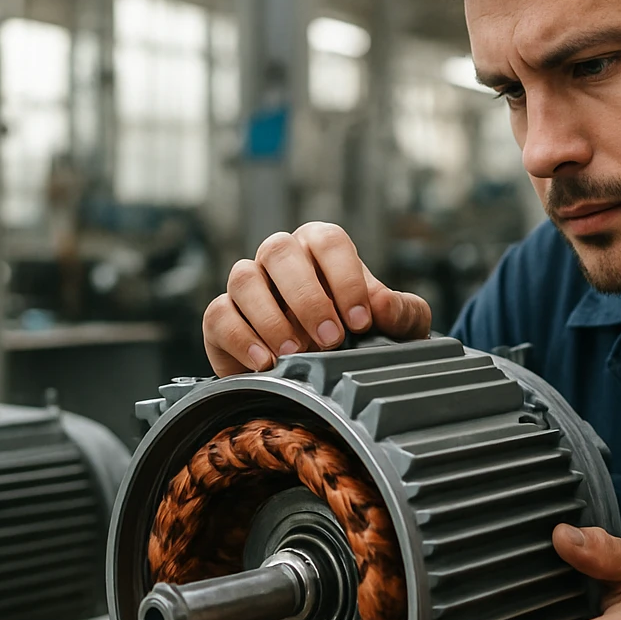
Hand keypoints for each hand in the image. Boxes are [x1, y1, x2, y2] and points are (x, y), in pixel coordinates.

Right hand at [202, 222, 431, 375]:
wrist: (326, 378)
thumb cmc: (363, 340)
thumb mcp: (398, 328)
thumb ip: (401, 313)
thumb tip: (383, 304)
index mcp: (321, 249)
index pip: (327, 241)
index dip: (345, 278)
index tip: (361, 322)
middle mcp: (280, 260)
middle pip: (279, 251)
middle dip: (307, 297)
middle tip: (330, 339)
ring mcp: (248, 287)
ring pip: (243, 278)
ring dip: (271, 317)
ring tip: (295, 353)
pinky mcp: (222, 320)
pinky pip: (219, 314)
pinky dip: (240, 338)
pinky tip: (265, 363)